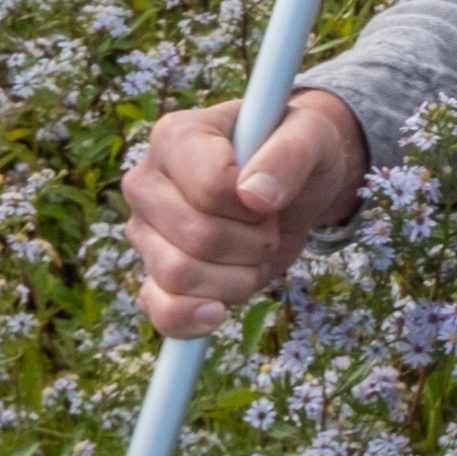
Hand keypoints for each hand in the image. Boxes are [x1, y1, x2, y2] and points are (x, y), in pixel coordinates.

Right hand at [121, 90, 367, 335]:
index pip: (209, 187)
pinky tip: (219, 311)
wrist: (293, 186)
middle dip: (252, 243)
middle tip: (269, 226)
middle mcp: (148, 182)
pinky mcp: (154, 274)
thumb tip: (256, 195)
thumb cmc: (296, 149)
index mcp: (176, 136)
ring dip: (237, 278)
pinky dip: (193, 319)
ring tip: (255, 254)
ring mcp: (145, 231)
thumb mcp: (310, 136)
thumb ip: (288, 155)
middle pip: (197, 236)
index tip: (268, 194)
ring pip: (178, 276)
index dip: (252, 205)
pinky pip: (160, 311)